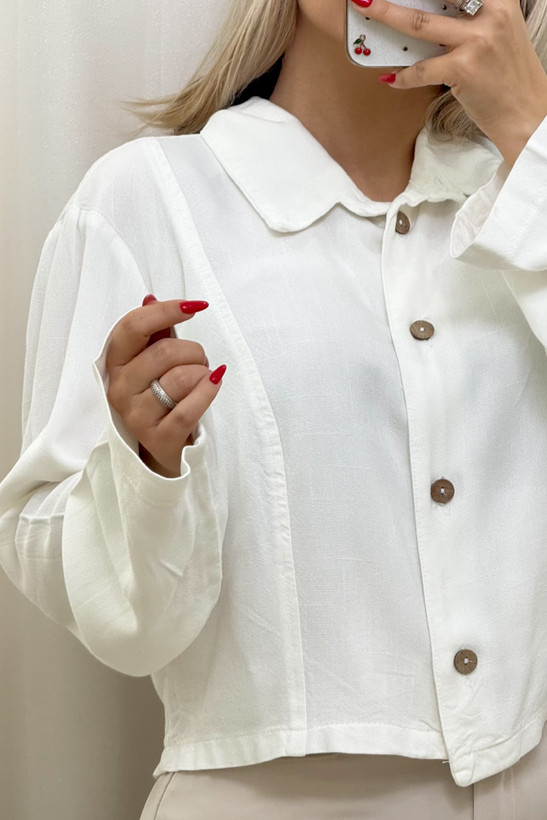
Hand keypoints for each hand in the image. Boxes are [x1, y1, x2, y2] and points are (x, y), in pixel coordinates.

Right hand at [105, 296, 225, 476]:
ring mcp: (136, 416)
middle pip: (164, 351)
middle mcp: (119, 389)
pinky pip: (190, 408)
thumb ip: (152, 332)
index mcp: (114, 364)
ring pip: (181, 377)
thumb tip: (150, 299)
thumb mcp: (150, 363)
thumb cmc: (158, 397)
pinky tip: (214, 383)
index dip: (166, 311)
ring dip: (202, 374)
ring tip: (201, 380)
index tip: (195, 306)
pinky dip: (209, 391)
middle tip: (199, 361)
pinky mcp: (158, 438)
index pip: (133, 326)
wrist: (162, 449)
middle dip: (194, 351)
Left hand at [350, 0, 546, 164]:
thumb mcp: (500, 34)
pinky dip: (403, 76)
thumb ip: (472, 19)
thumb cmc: (509, 77)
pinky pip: (422, 69)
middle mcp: (491, 15)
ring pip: (420, 24)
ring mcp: (476, 42)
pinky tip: (392, 79)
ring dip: (388, 15)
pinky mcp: (463, 70)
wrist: (526, 113)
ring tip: (367, 8)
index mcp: (500, 0)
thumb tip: (430, 18)